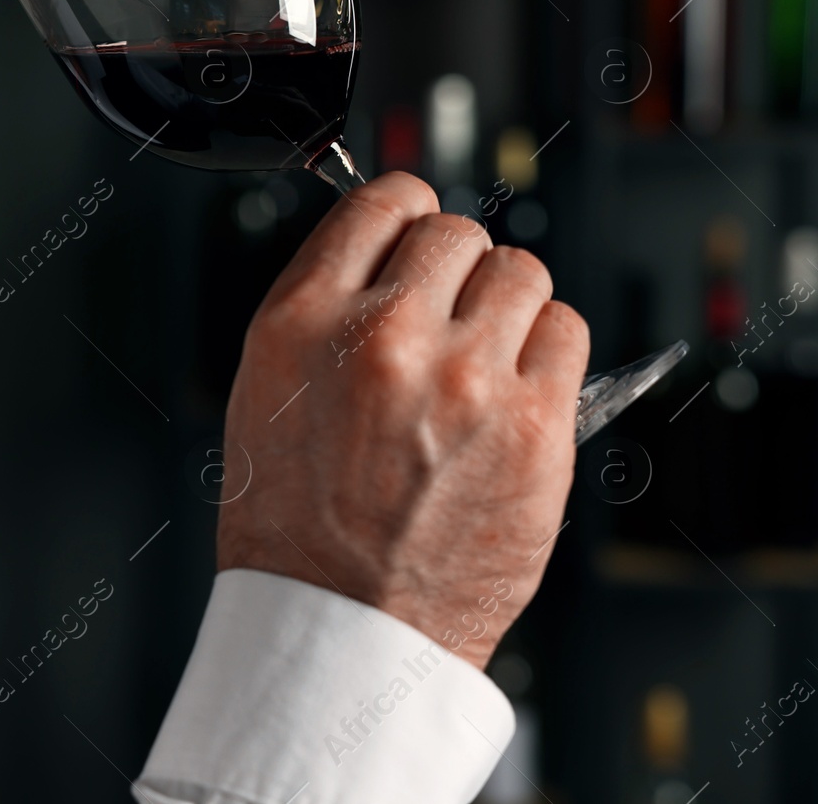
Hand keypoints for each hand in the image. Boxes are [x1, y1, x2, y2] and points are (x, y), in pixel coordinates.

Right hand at [216, 172, 588, 669]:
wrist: (343, 628)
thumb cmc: (294, 526)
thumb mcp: (264, 393)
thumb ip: (324, 313)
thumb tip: (388, 256)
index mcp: (301, 323)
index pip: (381, 202)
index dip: (406, 214)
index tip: (416, 234)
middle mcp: (382, 338)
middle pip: (457, 233)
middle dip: (453, 269)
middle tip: (445, 318)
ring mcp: (465, 380)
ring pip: (521, 272)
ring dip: (504, 306)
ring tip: (480, 360)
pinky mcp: (535, 426)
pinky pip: (566, 329)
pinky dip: (545, 350)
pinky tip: (512, 391)